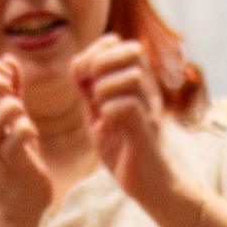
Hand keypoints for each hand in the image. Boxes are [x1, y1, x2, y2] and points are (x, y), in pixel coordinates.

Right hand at [0, 55, 50, 226]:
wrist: (14, 207)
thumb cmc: (13, 160)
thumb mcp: (8, 119)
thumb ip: (11, 90)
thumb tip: (8, 60)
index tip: (6, 73)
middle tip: (13, 90)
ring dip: (11, 108)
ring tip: (22, 114)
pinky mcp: (13, 166)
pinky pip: (14, 141)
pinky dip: (25, 130)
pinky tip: (31, 134)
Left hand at [73, 35, 181, 211]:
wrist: (147, 184)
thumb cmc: (124, 149)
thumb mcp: (98, 114)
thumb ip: (88, 91)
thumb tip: (77, 63)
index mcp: (135, 81)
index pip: (116, 42)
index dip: (94, 52)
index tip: (81, 77)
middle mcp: (148, 89)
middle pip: (133, 49)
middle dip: (101, 63)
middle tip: (90, 89)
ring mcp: (150, 108)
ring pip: (132, 76)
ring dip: (105, 90)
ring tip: (100, 109)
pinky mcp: (146, 131)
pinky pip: (129, 106)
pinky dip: (110, 112)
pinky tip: (107, 124)